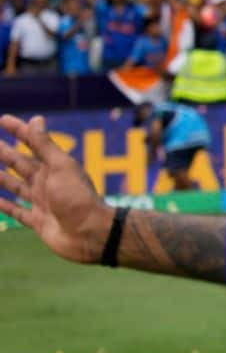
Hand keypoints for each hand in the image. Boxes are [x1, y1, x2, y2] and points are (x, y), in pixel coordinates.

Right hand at [0, 114, 114, 263]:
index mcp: (55, 167)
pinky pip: (17, 211)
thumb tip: (36, 118)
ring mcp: (43, 202)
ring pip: (16, 186)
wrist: (90, 233)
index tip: (3, 119)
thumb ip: (46, 146)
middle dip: (5, 153)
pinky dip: (5, 205)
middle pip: (21, 164)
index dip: (19, 131)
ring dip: (1, 177)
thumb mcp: (61, 167)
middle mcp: (48, 183)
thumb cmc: (77, 197)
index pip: (34, 143)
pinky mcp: (38, 222)